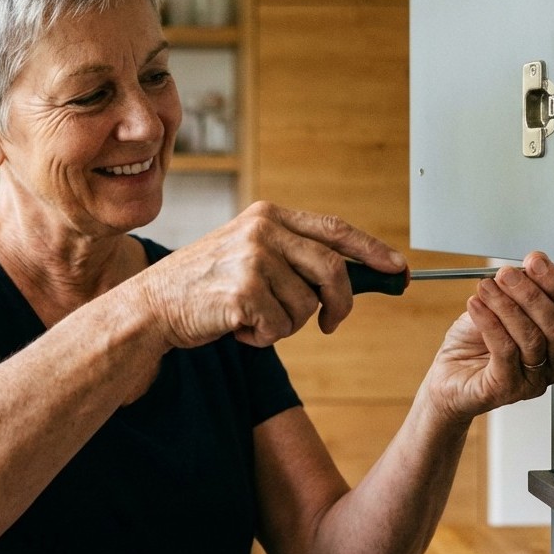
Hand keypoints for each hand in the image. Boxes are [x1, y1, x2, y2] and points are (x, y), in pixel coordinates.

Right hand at [132, 202, 405, 347]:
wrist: (153, 306)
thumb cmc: (206, 287)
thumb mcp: (251, 255)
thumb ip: (296, 258)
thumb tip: (360, 277)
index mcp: (268, 215)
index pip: (336, 230)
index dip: (373, 251)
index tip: (400, 271)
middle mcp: (263, 230)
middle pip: (333, 271)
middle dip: (341, 304)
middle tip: (332, 324)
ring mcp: (253, 258)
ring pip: (307, 307)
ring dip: (287, 325)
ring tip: (253, 318)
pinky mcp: (244, 290)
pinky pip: (281, 327)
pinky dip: (264, 338)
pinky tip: (238, 327)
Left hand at [425, 252, 553, 423]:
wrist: (446, 380)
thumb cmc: (470, 347)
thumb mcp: (492, 310)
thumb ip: (509, 294)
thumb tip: (518, 270)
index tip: (535, 260)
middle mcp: (549, 363)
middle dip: (531, 293)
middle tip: (506, 274)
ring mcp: (531, 380)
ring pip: (531, 337)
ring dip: (507, 306)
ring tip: (486, 288)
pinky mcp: (508, 388)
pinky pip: (505, 350)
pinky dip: (490, 322)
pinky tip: (476, 306)